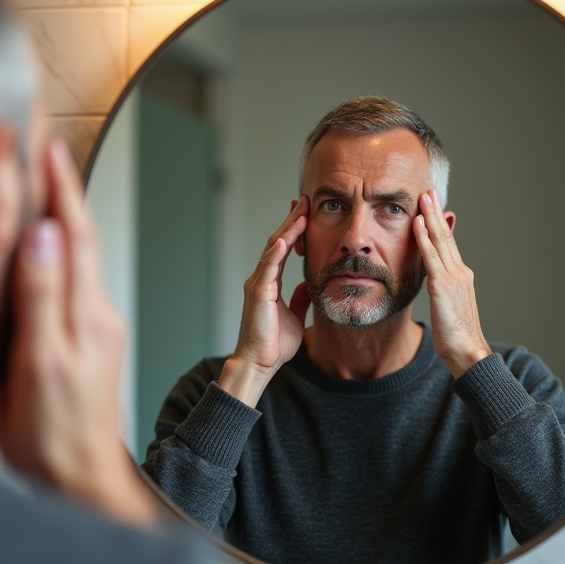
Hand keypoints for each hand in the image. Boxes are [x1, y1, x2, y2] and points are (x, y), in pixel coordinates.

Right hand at [0, 139, 155, 526]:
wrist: (80, 478)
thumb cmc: (53, 434)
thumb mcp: (39, 365)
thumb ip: (41, 298)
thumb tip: (43, 236)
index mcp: (85, 316)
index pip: (75, 236)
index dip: (62, 190)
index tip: (49, 150)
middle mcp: (96, 315)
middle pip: (81, 241)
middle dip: (64, 195)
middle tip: (45, 154)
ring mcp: (93, 329)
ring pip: (78, 261)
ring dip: (63, 221)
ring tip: (39, 188)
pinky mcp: (84, 343)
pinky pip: (72, 285)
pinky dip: (58, 255)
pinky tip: (40, 248)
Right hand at [218, 196, 311, 406]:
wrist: (259, 363)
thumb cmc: (273, 344)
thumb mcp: (294, 315)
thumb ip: (299, 299)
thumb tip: (305, 285)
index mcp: (269, 283)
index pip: (283, 249)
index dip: (294, 230)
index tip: (306, 213)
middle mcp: (261, 279)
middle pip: (278, 242)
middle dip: (291, 220)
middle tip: (304, 201)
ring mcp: (257, 284)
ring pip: (274, 248)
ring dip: (288, 228)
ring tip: (301, 210)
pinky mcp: (258, 292)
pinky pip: (269, 266)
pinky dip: (279, 250)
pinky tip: (289, 236)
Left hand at [414, 189, 491, 378]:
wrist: (467, 351)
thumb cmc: (454, 334)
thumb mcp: (447, 306)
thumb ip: (441, 288)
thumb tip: (432, 279)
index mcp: (460, 275)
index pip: (448, 243)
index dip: (440, 222)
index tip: (434, 204)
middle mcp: (459, 271)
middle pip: (446, 235)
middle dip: (437, 211)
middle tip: (429, 190)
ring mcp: (453, 277)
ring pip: (440, 240)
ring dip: (431, 216)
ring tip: (424, 196)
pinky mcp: (443, 286)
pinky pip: (431, 257)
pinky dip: (423, 237)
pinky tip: (417, 222)